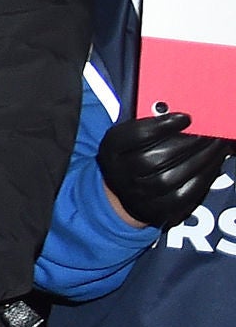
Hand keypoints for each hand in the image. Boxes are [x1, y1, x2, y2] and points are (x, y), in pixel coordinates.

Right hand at [100, 109, 230, 231]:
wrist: (125, 193)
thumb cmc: (134, 155)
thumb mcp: (131, 137)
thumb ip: (149, 124)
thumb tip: (181, 116)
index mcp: (110, 150)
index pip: (136, 136)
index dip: (162, 126)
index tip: (186, 118)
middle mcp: (119, 174)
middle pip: (154, 158)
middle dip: (186, 144)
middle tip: (208, 133)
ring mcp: (137, 195)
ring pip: (171, 178)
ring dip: (199, 160)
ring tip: (215, 146)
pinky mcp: (157, 210)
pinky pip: (184, 194)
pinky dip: (202, 178)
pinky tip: (213, 164)